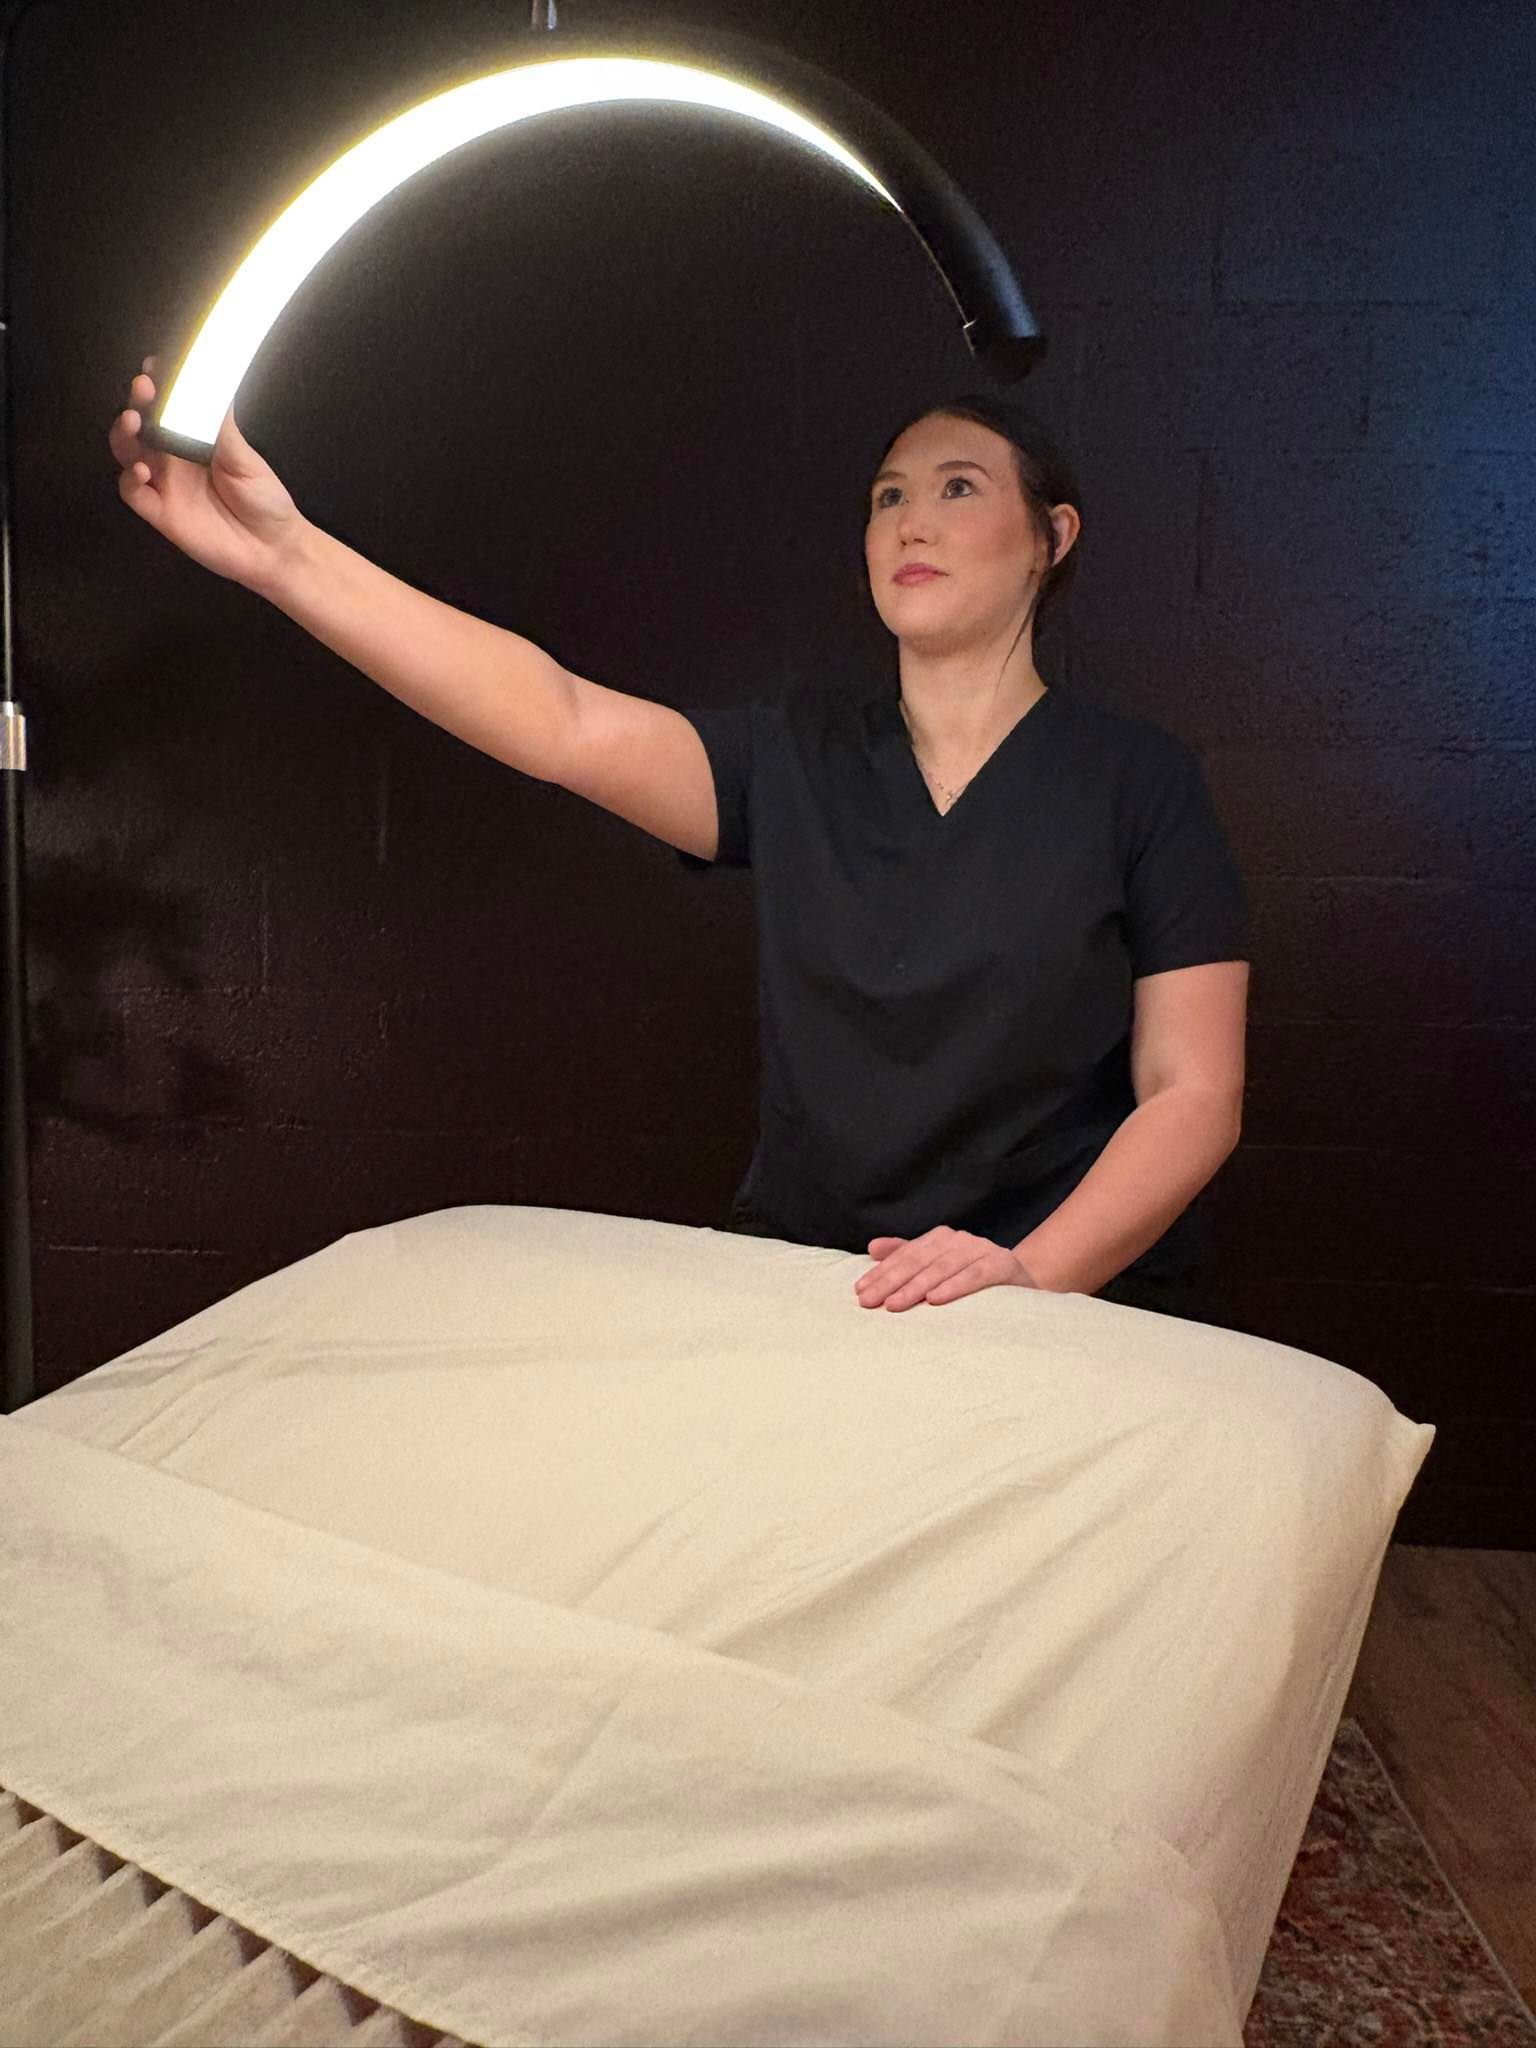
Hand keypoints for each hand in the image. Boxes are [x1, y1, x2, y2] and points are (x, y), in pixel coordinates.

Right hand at [109, 354, 307, 592]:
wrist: (272, 548)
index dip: (159, 385)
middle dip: (138, 403)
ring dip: (124, 433)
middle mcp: (173, 457)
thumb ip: (222, 427)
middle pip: (142, 423)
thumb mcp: (245, 458)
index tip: (156, 364)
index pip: (168, 406)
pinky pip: (132, 492)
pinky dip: (129, 478)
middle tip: (144, 386)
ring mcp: (164, 483)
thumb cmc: (264, 499)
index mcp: (194, 439)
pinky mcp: (159, 512)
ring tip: (133, 420)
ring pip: (127, 451)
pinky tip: (141, 469)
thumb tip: (212, 382)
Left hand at [854, 1227, 1038, 1310]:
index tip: (860, 1292)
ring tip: (895, 1304)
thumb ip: (906, 1255)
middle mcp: (958, 1240)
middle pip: (919, 1261)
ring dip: (917, 1286)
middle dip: (891, 1281)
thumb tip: (872, 1248)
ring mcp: (981, 1249)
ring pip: (943, 1267)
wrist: (1025, 1282)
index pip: (904, 1256)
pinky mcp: (1002, 1264)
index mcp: (940, 1239)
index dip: (881, 1273)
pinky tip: (935, 1300)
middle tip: (870, 1302)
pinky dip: (955, 1286)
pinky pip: (975, 1274)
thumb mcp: (938, 1267)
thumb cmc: (973, 1277)